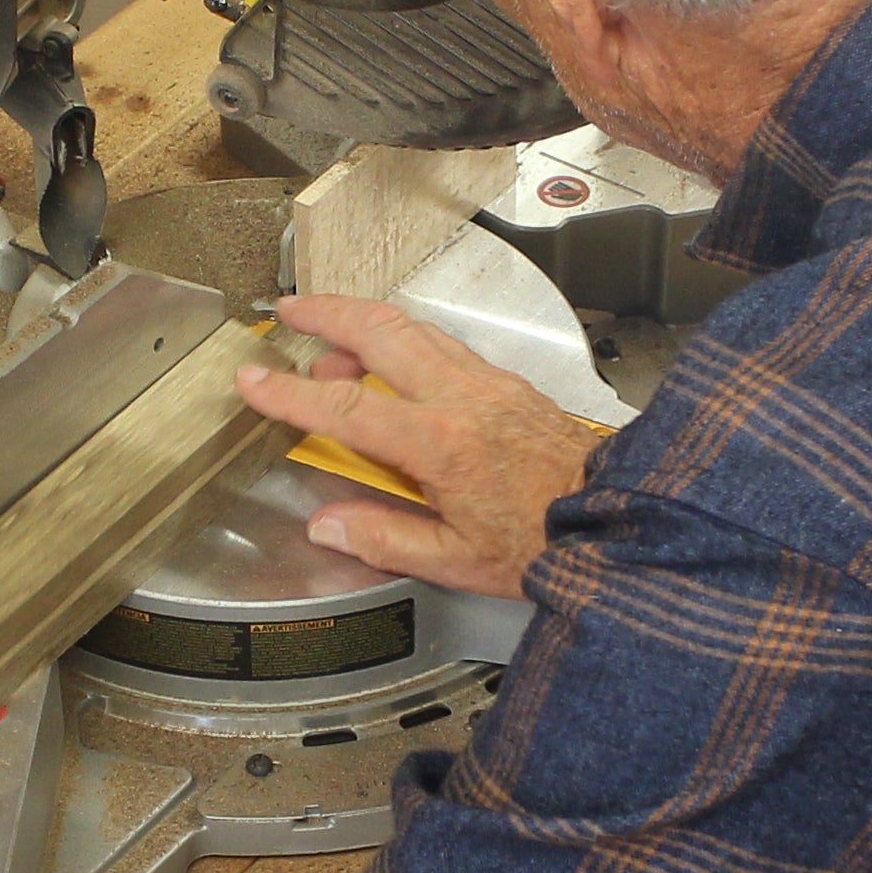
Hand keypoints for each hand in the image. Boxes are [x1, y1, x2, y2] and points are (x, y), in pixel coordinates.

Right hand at [233, 292, 600, 601]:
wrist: (618, 520)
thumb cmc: (547, 542)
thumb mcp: (458, 561)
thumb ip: (386, 539)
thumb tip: (329, 525)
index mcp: (440, 444)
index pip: (345, 408)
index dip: (290, 393)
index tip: (253, 379)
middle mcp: (463, 399)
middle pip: (381, 331)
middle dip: (328, 312)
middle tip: (290, 311)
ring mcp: (489, 383)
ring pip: (416, 330)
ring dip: (367, 322)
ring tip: (333, 341)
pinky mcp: (510, 384)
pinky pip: (446, 346)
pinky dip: (407, 340)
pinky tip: (396, 361)